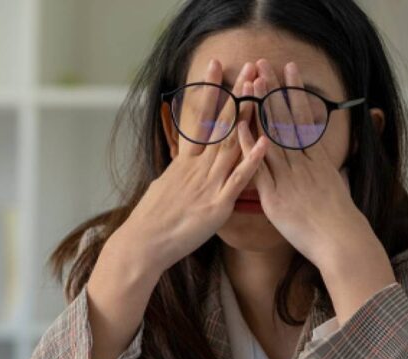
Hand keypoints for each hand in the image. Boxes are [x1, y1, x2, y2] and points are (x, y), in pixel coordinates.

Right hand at [113, 59, 268, 274]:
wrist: (143, 243)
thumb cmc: (151, 221)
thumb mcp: (163, 187)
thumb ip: (178, 174)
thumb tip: (181, 166)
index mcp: (185, 163)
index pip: (200, 119)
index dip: (210, 91)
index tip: (216, 66)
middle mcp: (197, 168)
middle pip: (221, 124)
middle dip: (236, 94)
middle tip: (248, 67)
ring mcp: (208, 184)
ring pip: (232, 144)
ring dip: (248, 117)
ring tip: (261, 91)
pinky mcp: (217, 205)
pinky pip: (238, 180)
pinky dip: (251, 160)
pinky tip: (264, 141)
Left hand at [238, 59, 394, 323]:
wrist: (339, 241)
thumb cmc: (339, 221)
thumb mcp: (336, 187)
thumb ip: (326, 171)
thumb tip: (325, 163)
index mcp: (317, 159)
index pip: (304, 118)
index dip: (295, 93)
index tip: (289, 71)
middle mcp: (303, 162)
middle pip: (287, 119)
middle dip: (274, 90)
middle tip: (264, 64)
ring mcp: (288, 176)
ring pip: (272, 136)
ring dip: (261, 108)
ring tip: (251, 83)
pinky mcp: (275, 194)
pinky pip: (259, 166)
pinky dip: (249, 145)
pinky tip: (239, 126)